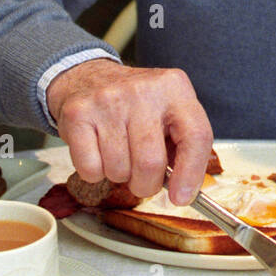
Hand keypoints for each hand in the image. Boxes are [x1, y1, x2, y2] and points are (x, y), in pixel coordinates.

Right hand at [45, 60, 213, 204]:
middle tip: (142, 177)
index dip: (191, 174)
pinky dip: (95, 173)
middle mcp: (143, 90)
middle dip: (147, 184)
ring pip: (119, 170)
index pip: (196, 136)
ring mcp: (108, 100)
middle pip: (151, 163)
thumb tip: (184, 191)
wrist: (88, 78)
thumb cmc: (135, 105)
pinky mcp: (78, 113)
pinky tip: (99, 151)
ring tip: (119, 154)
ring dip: (120, 176)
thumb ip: (183, 146)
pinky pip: (91, 169)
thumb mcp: (168, 112)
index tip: (181, 197)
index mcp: (174, 87)